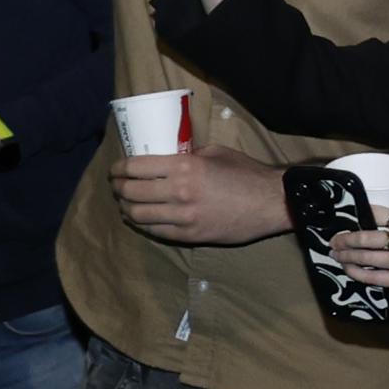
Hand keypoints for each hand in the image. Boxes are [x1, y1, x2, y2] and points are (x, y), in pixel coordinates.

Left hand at [114, 146, 293, 247]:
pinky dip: (143, 224)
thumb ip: (189, 155)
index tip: (116, 169)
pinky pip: (155, 231)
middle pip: (131, 192)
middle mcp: (179, 192)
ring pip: (138, 215)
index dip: (119, 168)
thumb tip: (167, 157)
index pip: (136, 167)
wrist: (272, 203)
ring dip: (126, 208)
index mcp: (185, 166)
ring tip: (126, 203)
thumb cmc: (247, 173)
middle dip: (118, 188)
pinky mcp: (190, 235)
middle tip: (117, 185)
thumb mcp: (216, 153)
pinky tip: (142, 218)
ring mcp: (183, 217)